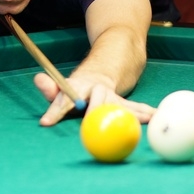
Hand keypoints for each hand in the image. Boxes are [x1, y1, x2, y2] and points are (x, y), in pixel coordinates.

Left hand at [33, 71, 155, 126]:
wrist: (103, 71)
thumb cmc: (77, 87)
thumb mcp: (63, 86)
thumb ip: (51, 88)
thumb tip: (37, 78)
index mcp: (77, 86)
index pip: (63, 99)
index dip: (55, 111)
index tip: (45, 123)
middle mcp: (97, 90)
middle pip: (98, 101)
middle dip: (96, 112)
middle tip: (94, 122)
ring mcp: (112, 97)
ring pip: (121, 104)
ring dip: (132, 112)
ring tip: (146, 117)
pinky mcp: (124, 103)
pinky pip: (134, 109)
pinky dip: (144, 113)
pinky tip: (156, 117)